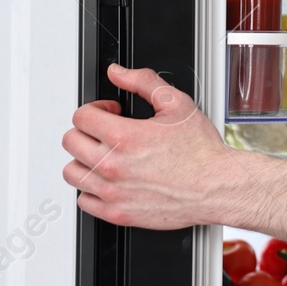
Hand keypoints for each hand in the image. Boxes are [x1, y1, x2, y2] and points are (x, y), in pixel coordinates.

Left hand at [62, 63, 233, 228]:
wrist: (215, 186)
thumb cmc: (200, 151)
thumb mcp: (177, 104)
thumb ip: (144, 82)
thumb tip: (118, 73)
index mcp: (123, 137)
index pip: (81, 117)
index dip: (96, 109)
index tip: (110, 113)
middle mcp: (112, 165)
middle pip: (71, 142)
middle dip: (87, 131)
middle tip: (106, 132)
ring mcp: (111, 191)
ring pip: (71, 172)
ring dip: (85, 160)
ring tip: (105, 156)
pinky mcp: (116, 212)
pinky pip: (83, 200)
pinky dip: (91, 189)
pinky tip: (110, 180)